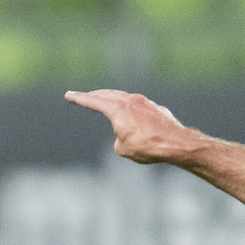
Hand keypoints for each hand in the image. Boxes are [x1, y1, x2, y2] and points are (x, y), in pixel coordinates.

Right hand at [64, 89, 201, 164]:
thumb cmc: (148, 146)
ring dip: (114, 99)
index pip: (93, 101)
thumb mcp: (123, 149)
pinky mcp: (156, 108)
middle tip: (86, 96)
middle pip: (108, 95)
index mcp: (117, 109)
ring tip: (107, 101)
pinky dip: (130, 107)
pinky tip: (131, 114)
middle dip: (95, 96)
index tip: (69, 95)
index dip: (79, 99)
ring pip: (124, 97)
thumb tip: (125, 136)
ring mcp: (145, 102)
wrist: (175, 143)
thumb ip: (119, 140)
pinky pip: (138, 105)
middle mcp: (130, 101)